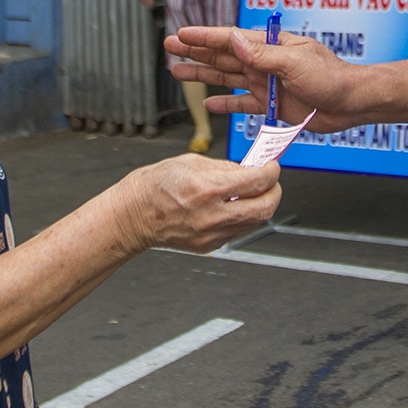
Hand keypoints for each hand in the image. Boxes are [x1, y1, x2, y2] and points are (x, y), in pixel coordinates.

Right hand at [112, 154, 281, 254]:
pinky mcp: (209, 245)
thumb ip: (224, 166)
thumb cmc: (155, 186)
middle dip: (274, 192)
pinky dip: (244, 217)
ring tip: (252, 192)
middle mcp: (211, 215)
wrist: (133, 216)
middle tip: (271, 182)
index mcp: (207, 189)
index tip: (271, 167)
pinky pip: (239, 231)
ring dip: (260, 205)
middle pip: (264, 208)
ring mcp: (211, 234)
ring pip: (255, 222)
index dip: (271, 172)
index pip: (256, 181)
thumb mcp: (191, 162)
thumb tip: (248, 169)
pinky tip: (235, 206)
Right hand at [165, 26, 367, 134]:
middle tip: (170, 47)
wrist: (351, 103)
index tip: (181, 34)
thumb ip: (263, 54)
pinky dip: (226, 104)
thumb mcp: (296, 62)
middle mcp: (264, 63)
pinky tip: (210, 104)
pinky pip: (243, 104)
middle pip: (222, 57)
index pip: (229, 39)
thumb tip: (234, 40)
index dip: (203, 37)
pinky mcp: (272, 105)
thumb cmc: (332, 77)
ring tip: (179, 73)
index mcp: (270, 47)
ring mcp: (266, 84)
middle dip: (195, 52)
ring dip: (203, 76)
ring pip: (227, 79)